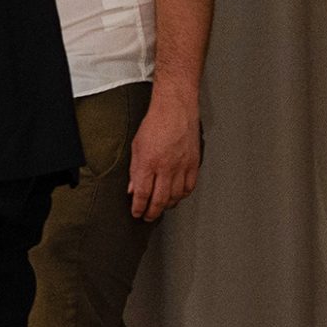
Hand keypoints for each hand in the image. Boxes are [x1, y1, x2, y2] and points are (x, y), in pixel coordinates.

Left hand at [128, 96, 201, 220]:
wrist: (175, 110)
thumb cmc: (154, 124)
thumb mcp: (136, 147)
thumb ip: (134, 170)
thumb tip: (132, 189)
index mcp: (149, 163)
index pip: (143, 193)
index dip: (139, 207)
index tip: (136, 213)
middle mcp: (166, 167)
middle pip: (160, 199)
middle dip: (152, 212)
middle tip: (147, 217)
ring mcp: (182, 167)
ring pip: (176, 196)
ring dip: (167, 205)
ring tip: (160, 208)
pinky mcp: (194, 164)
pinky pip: (189, 187)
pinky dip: (182, 196)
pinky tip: (176, 197)